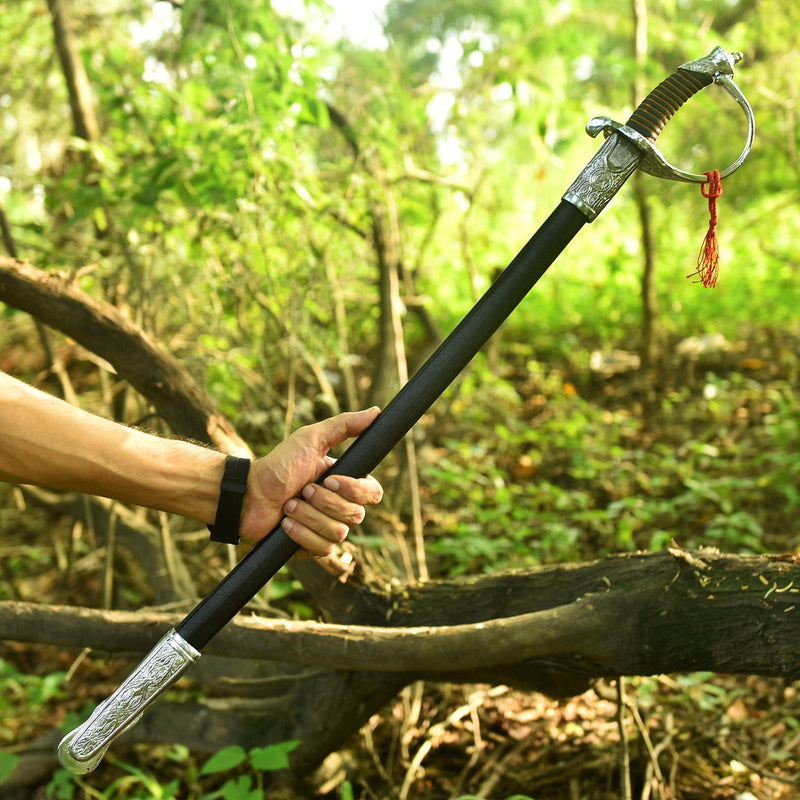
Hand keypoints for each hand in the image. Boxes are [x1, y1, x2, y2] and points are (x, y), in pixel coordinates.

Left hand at [238, 408, 382, 556]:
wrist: (248, 494)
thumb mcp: (310, 439)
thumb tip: (376, 412)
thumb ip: (344, 425)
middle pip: (356, 515)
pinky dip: (301, 534)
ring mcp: (328, 529)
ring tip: (289, 506)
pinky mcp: (313, 547)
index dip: (355, 490)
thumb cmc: (279, 465)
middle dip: (325, 503)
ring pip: (339, 533)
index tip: (330, 479)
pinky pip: (323, 549)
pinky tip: (285, 524)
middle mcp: (341, 507)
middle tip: (303, 490)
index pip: (373, 493)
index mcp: (346, 483)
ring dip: (308, 517)